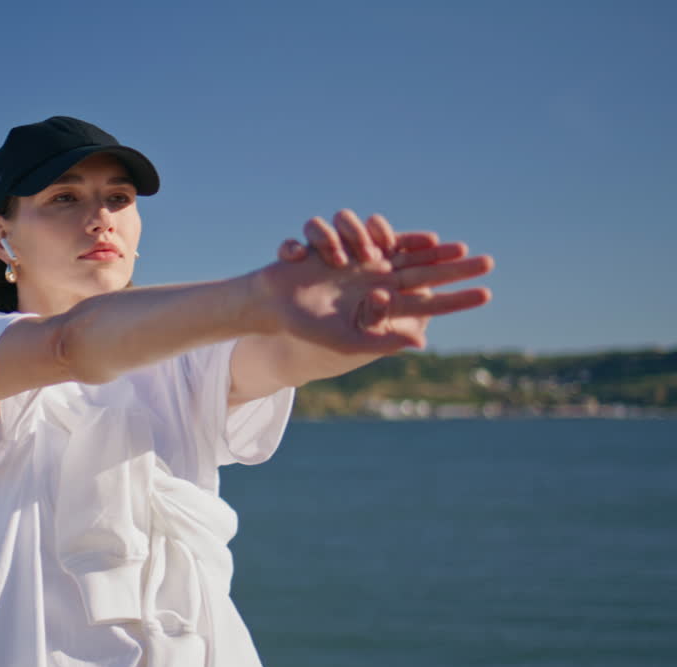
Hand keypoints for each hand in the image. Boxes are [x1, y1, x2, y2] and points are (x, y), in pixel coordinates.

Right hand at [253, 217, 492, 377]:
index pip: (428, 300)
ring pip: (391, 242)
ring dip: (385, 242)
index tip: (486, 293)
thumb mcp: (347, 341)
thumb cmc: (307, 328)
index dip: (456, 298)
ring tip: (367, 254)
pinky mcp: (343, 242)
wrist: (273, 305)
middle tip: (487, 260)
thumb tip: (422, 341)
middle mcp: (379, 278)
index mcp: (383, 303)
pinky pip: (354, 231)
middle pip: (426, 267)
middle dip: (454, 264)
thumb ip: (383, 339)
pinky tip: (328, 255)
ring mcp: (363, 258)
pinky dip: (341, 238)